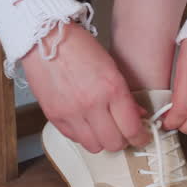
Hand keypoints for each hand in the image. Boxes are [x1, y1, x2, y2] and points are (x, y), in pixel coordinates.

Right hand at [21, 23, 150, 152]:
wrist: (45, 39)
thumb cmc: (79, 47)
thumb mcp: (111, 66)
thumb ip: (125, 96)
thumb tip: (138, 116)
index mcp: (111, 88)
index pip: (131, 129)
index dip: (140, 137)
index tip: (141, 137)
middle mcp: (91, 104)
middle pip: (114, 143)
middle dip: (122, 140)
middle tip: (122, 132)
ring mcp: (71, 113)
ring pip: (94, 146)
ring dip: (101, 140)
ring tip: (102, 128)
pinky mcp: (54, 116)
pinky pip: (74, 138)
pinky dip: (82, 135)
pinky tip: (85, 122)